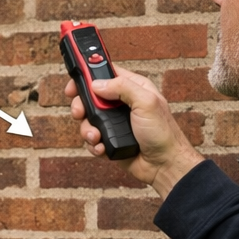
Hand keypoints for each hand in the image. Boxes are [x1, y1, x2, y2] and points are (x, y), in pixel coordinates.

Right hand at [65, 68, 202, 196]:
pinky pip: (91, 139)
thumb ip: (123, 87)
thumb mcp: (147, 102)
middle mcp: (121, 104)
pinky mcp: (110, 140)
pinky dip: (93, 144)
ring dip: (87, 129)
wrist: (164, 165)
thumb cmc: (163, 133)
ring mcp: (115, 123)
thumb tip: (98, 84)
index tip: (74, 83)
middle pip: (90, 97)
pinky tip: (102, 147)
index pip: (105, 74)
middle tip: (79, 112)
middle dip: (81, 105)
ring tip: (96, 136)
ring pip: (88, 120)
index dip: (87, 76)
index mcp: (132, 88)